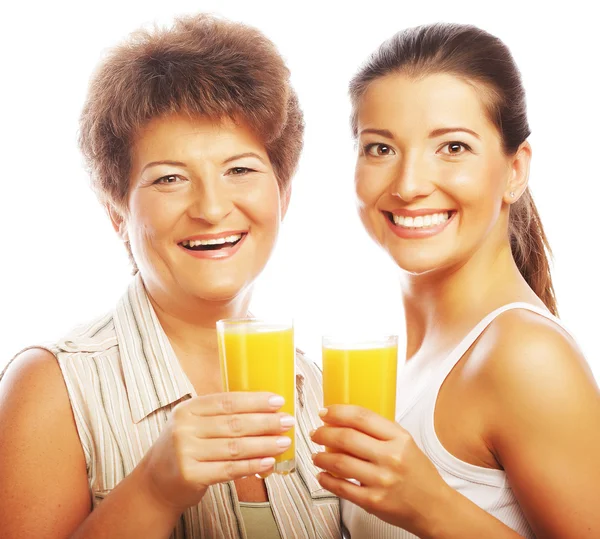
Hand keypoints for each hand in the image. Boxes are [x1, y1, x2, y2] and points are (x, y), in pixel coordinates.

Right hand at [140, 392, 293, 512]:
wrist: (155, 483)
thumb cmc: (185, 448)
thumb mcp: (193, 424)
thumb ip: (220, 415)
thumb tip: (264, 410)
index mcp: (188, 409)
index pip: (227, 401)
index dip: (255, 400)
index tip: (278, 401)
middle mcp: (184, 428)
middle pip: (234, 423)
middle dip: (266, 422)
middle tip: (287, 421)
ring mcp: (186, 452)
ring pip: (235, 447)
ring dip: (264, 444)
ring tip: (284, 442)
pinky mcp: (191, 475)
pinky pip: (229, 469)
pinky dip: (252, 465)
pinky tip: (268, 462)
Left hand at [311, 405, 449, 536]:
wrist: (435, 508)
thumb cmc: (419, 475)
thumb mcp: (406, 444)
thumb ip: (380, 432)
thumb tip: (345, 422)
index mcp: (399, 438)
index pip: (362, 417)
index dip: (338, 412)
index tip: (325, 412)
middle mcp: (391, 457)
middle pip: (346, 438)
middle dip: (324, 433)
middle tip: (316, 433)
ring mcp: (381, 480)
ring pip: (340, 462)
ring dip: (321, 457)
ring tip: (316, 455)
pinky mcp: (373, 501)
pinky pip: (342, 487)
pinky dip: (327, 480)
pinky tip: (322, 475)